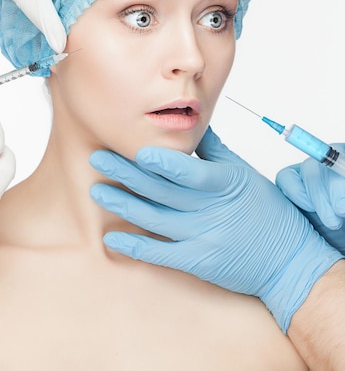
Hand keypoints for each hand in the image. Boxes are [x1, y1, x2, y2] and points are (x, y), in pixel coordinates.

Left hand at [89, 128, 340, 331]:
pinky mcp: (197, 262)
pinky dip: (135, 246)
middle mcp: (211, 211)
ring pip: (155, 219)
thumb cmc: (267, 211)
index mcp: (226, 184)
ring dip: (124, 203)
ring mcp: (203, 238)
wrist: (288, 259)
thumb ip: (215, 150)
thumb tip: (194, 123)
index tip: (139, 150)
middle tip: (98, 157)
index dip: (165, 163)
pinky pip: (161, 254)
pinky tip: (112, 237)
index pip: (193, 173)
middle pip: (163, 191)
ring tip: (98, 189)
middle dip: (128, 173)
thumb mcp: (244, 173)